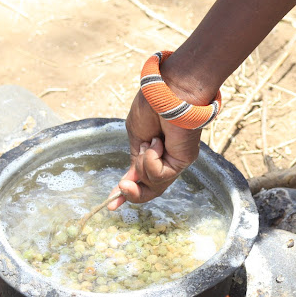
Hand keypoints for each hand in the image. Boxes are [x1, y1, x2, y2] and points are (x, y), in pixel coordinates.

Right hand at [107, 91, 201, 209]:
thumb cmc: (151, 106)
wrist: (165, 92)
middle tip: (123, 187)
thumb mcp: (135, 137)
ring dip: (143, 166)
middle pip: (151, 190)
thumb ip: (135, 160)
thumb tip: (130, 179)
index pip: (142, 179)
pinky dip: (152, 160)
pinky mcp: (183, 161)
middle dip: (134, 193)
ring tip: (149, 143)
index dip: (127, 194)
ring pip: (153, 184)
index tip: (112, 205)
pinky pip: (160, 176)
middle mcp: (168, 160)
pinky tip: (157, 143)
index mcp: (154, 154)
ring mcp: (176, 162)